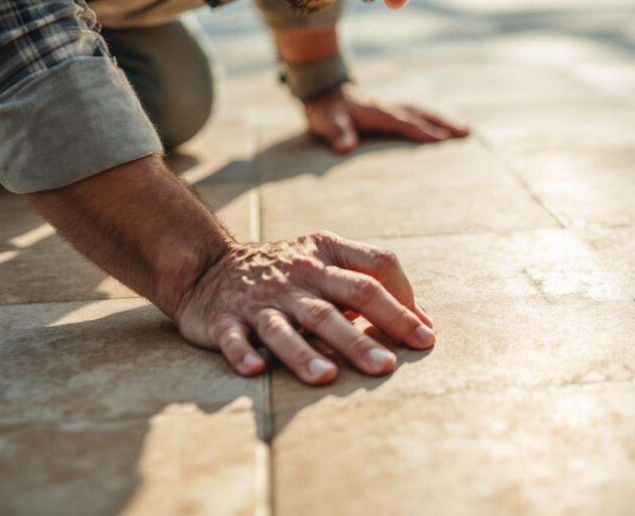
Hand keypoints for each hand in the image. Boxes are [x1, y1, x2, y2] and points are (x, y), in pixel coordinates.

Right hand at [172, 231, 434, 384]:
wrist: (208, 265)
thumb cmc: (286, 271)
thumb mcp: (327, 262)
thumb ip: (374, 283)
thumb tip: (426, 325)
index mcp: (326, 257)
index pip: (374, 270)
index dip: (403, 303)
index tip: (423, 338)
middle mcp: (297, 277)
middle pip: (337, 303)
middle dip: (363, 336)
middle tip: (388, 365)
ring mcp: (260, 300)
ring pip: (286, 327)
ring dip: (304, 352)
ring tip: (326, 376)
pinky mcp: (225, 320)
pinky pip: (234, 338)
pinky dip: (243, 353)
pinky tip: (255, 369)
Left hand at [303, 83, 469, 153]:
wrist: (324, 90)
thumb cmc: (326, 111)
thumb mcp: (327, 122)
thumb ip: (337, 134)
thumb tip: (345, 147)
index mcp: (378, 112)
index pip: (405, 123)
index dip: (422, 131)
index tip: (442, 140)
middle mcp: (390, 107)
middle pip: (422, 114)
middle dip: (445, 123)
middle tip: (468, 133)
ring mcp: (393, 107)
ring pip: (424, 112)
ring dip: (445, 120)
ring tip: (466, 131)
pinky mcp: (393, 110)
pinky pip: (419, 114)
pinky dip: (434, 119)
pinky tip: (445, 127)